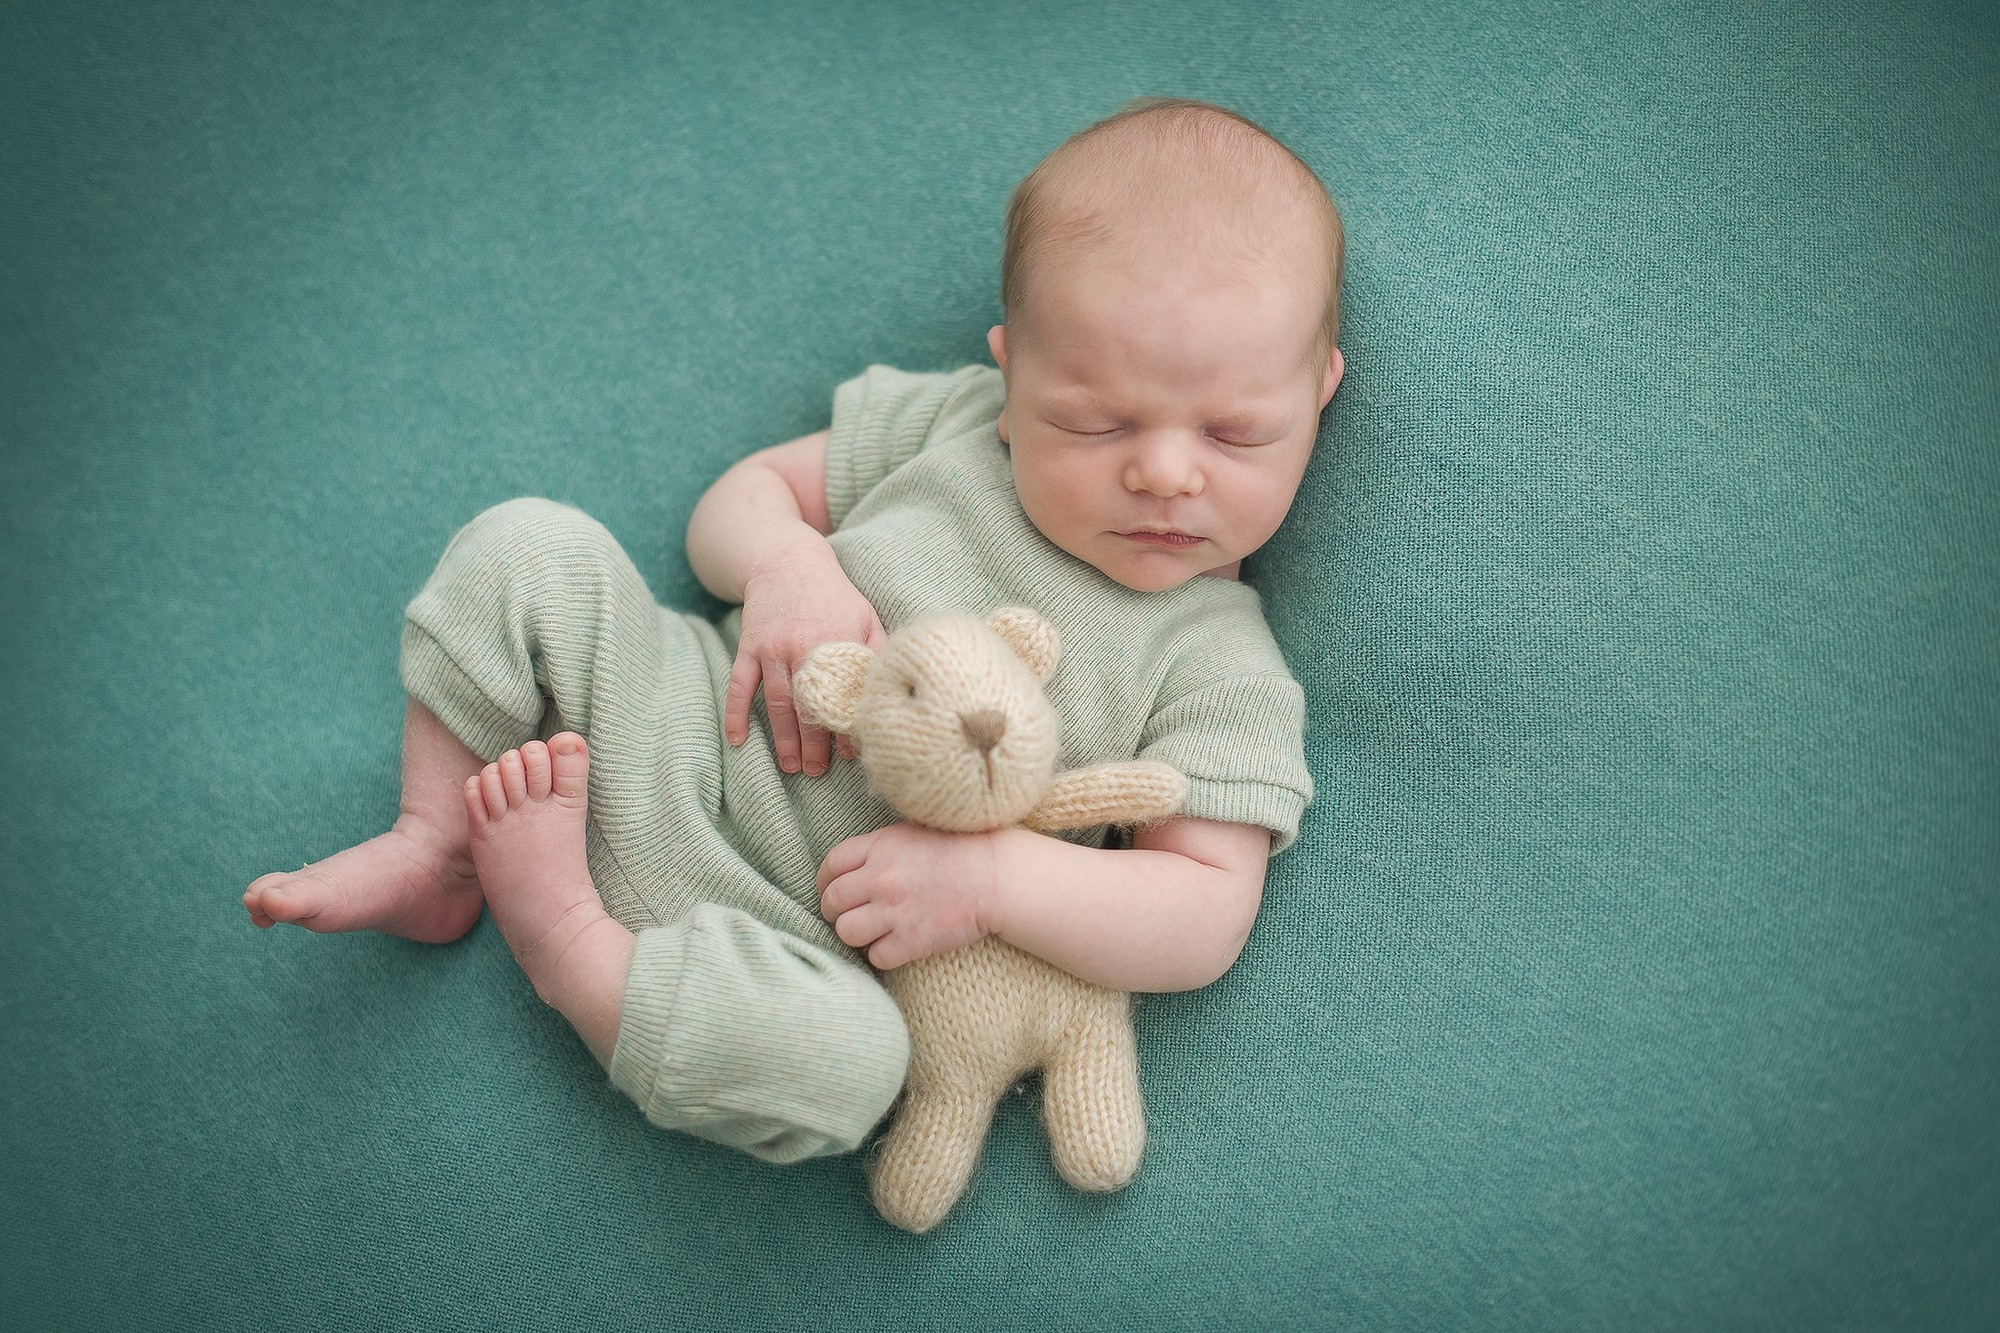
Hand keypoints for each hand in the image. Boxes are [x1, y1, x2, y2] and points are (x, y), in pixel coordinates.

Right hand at [727, 546, 885, 775]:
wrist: (787, 561)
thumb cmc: (834, 595)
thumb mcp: (865, 617)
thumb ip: (879, 652)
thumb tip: (891, 693)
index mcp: (838, 641)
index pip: (844, 695)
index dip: (846, 727)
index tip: (850, 754)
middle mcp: (803, 646)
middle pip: (809, 705)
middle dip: (814, 743)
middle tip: (817, 772)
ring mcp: (772, 648)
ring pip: (778, 702)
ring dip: (784, 738)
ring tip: (791, 766)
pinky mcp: (749, 646)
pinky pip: (740, 686)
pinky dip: (736, 714)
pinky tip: (738, 740)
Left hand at [816, 822, 1008, 969]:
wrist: (997, 877)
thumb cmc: (961, 849)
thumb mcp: (914, 831)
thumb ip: (881, 846)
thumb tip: (853, 863)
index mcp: (881, 846)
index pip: (831, 866)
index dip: (825, 881)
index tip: (831, 890)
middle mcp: (882, 878)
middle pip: (832, 902)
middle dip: (834, 911)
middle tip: (848, 914)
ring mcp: (895, 911)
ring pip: (846, 932)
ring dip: (855, 934)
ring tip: (870, 932)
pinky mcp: (912, 941)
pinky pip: (877, 956)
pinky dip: (882, 954)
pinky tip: (896, 945)